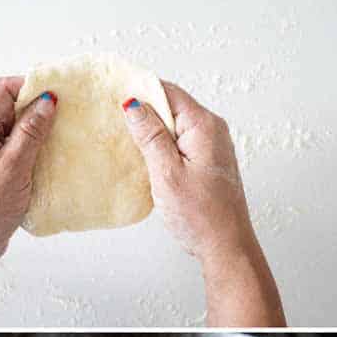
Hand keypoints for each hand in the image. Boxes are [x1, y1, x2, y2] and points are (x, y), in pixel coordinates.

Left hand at [0, 77, 58, 291]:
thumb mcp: (12, 170)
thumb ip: (31, 132)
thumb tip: (47, 100)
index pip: (1, 90)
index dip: (31, 87)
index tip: (61, 94)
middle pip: (7, 105)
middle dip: (36, 109)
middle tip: (68, 116)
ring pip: (11, 125)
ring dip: (35, 129)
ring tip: (63, 135)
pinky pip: (10, 144)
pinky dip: (29, 146)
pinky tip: (49, 153)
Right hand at [124, 81, 283, 326]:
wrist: (225, 246)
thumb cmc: (199, 214)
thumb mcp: (166, 172)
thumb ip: (150, 136)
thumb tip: (133, 104)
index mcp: (204, 126)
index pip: (168, 92)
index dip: (140, 89)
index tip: (112, 91)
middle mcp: (211, 130)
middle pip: (170, 106)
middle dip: (142, 109)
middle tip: (110, 115)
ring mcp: (210, 145)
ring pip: (173, 124)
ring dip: (148, 129)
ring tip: (121, 135)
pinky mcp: (205, 160)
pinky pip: (178, 140)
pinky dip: (159, 143)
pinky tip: (141, 154)